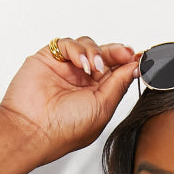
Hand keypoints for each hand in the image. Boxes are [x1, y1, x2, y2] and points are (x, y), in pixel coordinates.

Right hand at [0, 36, 140, 164]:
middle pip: (104, 55)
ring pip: (87, 46)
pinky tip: (82, 65)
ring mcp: (66, 69)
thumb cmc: (65, 129)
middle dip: (116, 53)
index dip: (127, 63)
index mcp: (96, 97)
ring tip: (95, 67)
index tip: (139, 59)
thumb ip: (118, 85)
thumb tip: (134, 68)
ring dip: (96, 52)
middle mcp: (81, 82)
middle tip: (125, 53)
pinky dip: (78, 50)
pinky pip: (68, 44)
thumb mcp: (103, 108)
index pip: (116, 73)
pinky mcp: (50, 58)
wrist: (34, 129)